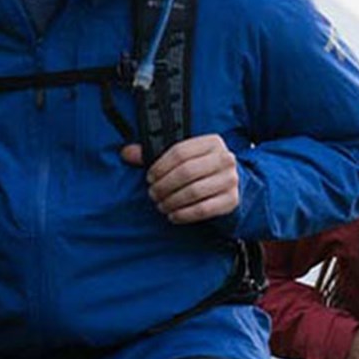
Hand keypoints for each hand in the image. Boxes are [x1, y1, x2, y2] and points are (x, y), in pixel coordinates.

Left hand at [120, 134, 239, 223]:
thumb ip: (155, 154)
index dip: (160, 166)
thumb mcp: (183, 158)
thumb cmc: (202, 169)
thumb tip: (126, 153)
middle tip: (153, 194)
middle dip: (164, 186)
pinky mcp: (232, 200)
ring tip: (162, 206)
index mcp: (212, 142)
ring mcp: (231, 180)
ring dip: (172, 201)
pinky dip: (185, 214)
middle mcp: (225, 158)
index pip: (180, 152)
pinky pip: (204, 209)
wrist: (232, 185)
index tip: (149, 178)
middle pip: (187, 172)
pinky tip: (174, 216)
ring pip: (194, 192)